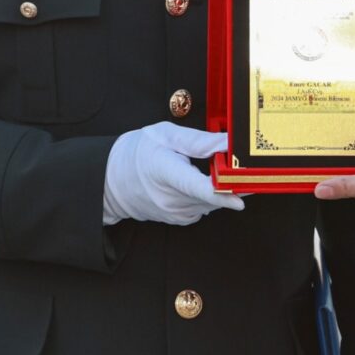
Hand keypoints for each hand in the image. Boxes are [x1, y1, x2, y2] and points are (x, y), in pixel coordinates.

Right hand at [102, 122, 243, 225]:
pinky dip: (209, 196)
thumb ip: (199, 140)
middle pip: (212, 195)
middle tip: (243, 166)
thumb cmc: (137, 152)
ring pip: (212, 203)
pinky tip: (200, 181)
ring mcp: (174, 212)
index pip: (198, 188)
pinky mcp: (179, 219)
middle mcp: (170, 198)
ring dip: (221, 189)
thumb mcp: (166, 135)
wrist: (110, 180)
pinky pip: (205, 208)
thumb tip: (228, 142)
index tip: (242, 196)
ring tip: (214, 168)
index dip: (223, 194)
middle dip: (232, 183)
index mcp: (165, 171)